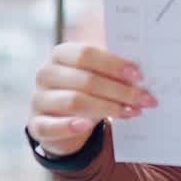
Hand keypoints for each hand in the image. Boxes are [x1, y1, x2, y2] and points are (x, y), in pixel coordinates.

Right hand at [28, 43, 157, 156]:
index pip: (87, 54)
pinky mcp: (36, 124)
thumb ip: (113, 68)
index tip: (139, 75)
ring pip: (74, 101)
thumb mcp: (97, 73)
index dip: (114, 64)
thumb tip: (142, 71)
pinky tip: (87, 126)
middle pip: (86, 80)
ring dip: (107, 107)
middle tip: (144, 98)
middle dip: (119, 90)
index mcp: (61, 53)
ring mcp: (38, 99)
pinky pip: (51, 126)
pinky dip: (70, 126)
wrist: (62, 118)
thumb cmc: (86, 88)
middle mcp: (46, 73)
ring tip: (131, 112)